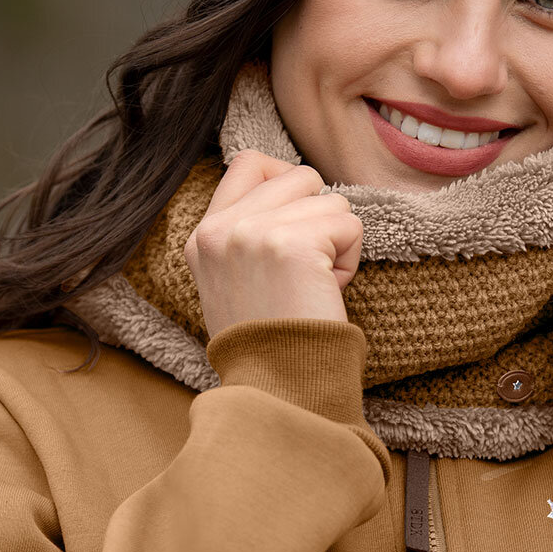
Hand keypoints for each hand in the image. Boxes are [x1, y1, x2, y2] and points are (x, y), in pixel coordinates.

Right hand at [184, 150, 363, 340]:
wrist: (278, 389)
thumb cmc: (270, 345)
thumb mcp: (235, 283)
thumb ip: (248, 235)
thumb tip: (297, 190)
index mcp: (202, 236)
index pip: (249, 163)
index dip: (288, 182)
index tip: (300, 224)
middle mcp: (220, 228)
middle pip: (301, 176)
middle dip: (318, 220)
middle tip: (305, 273)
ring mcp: (252, 232)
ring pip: (332, 200)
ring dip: (337, 244)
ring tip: (313, 288)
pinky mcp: (291, 244)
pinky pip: (350, 226)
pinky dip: (350, 262)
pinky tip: (325, 293)